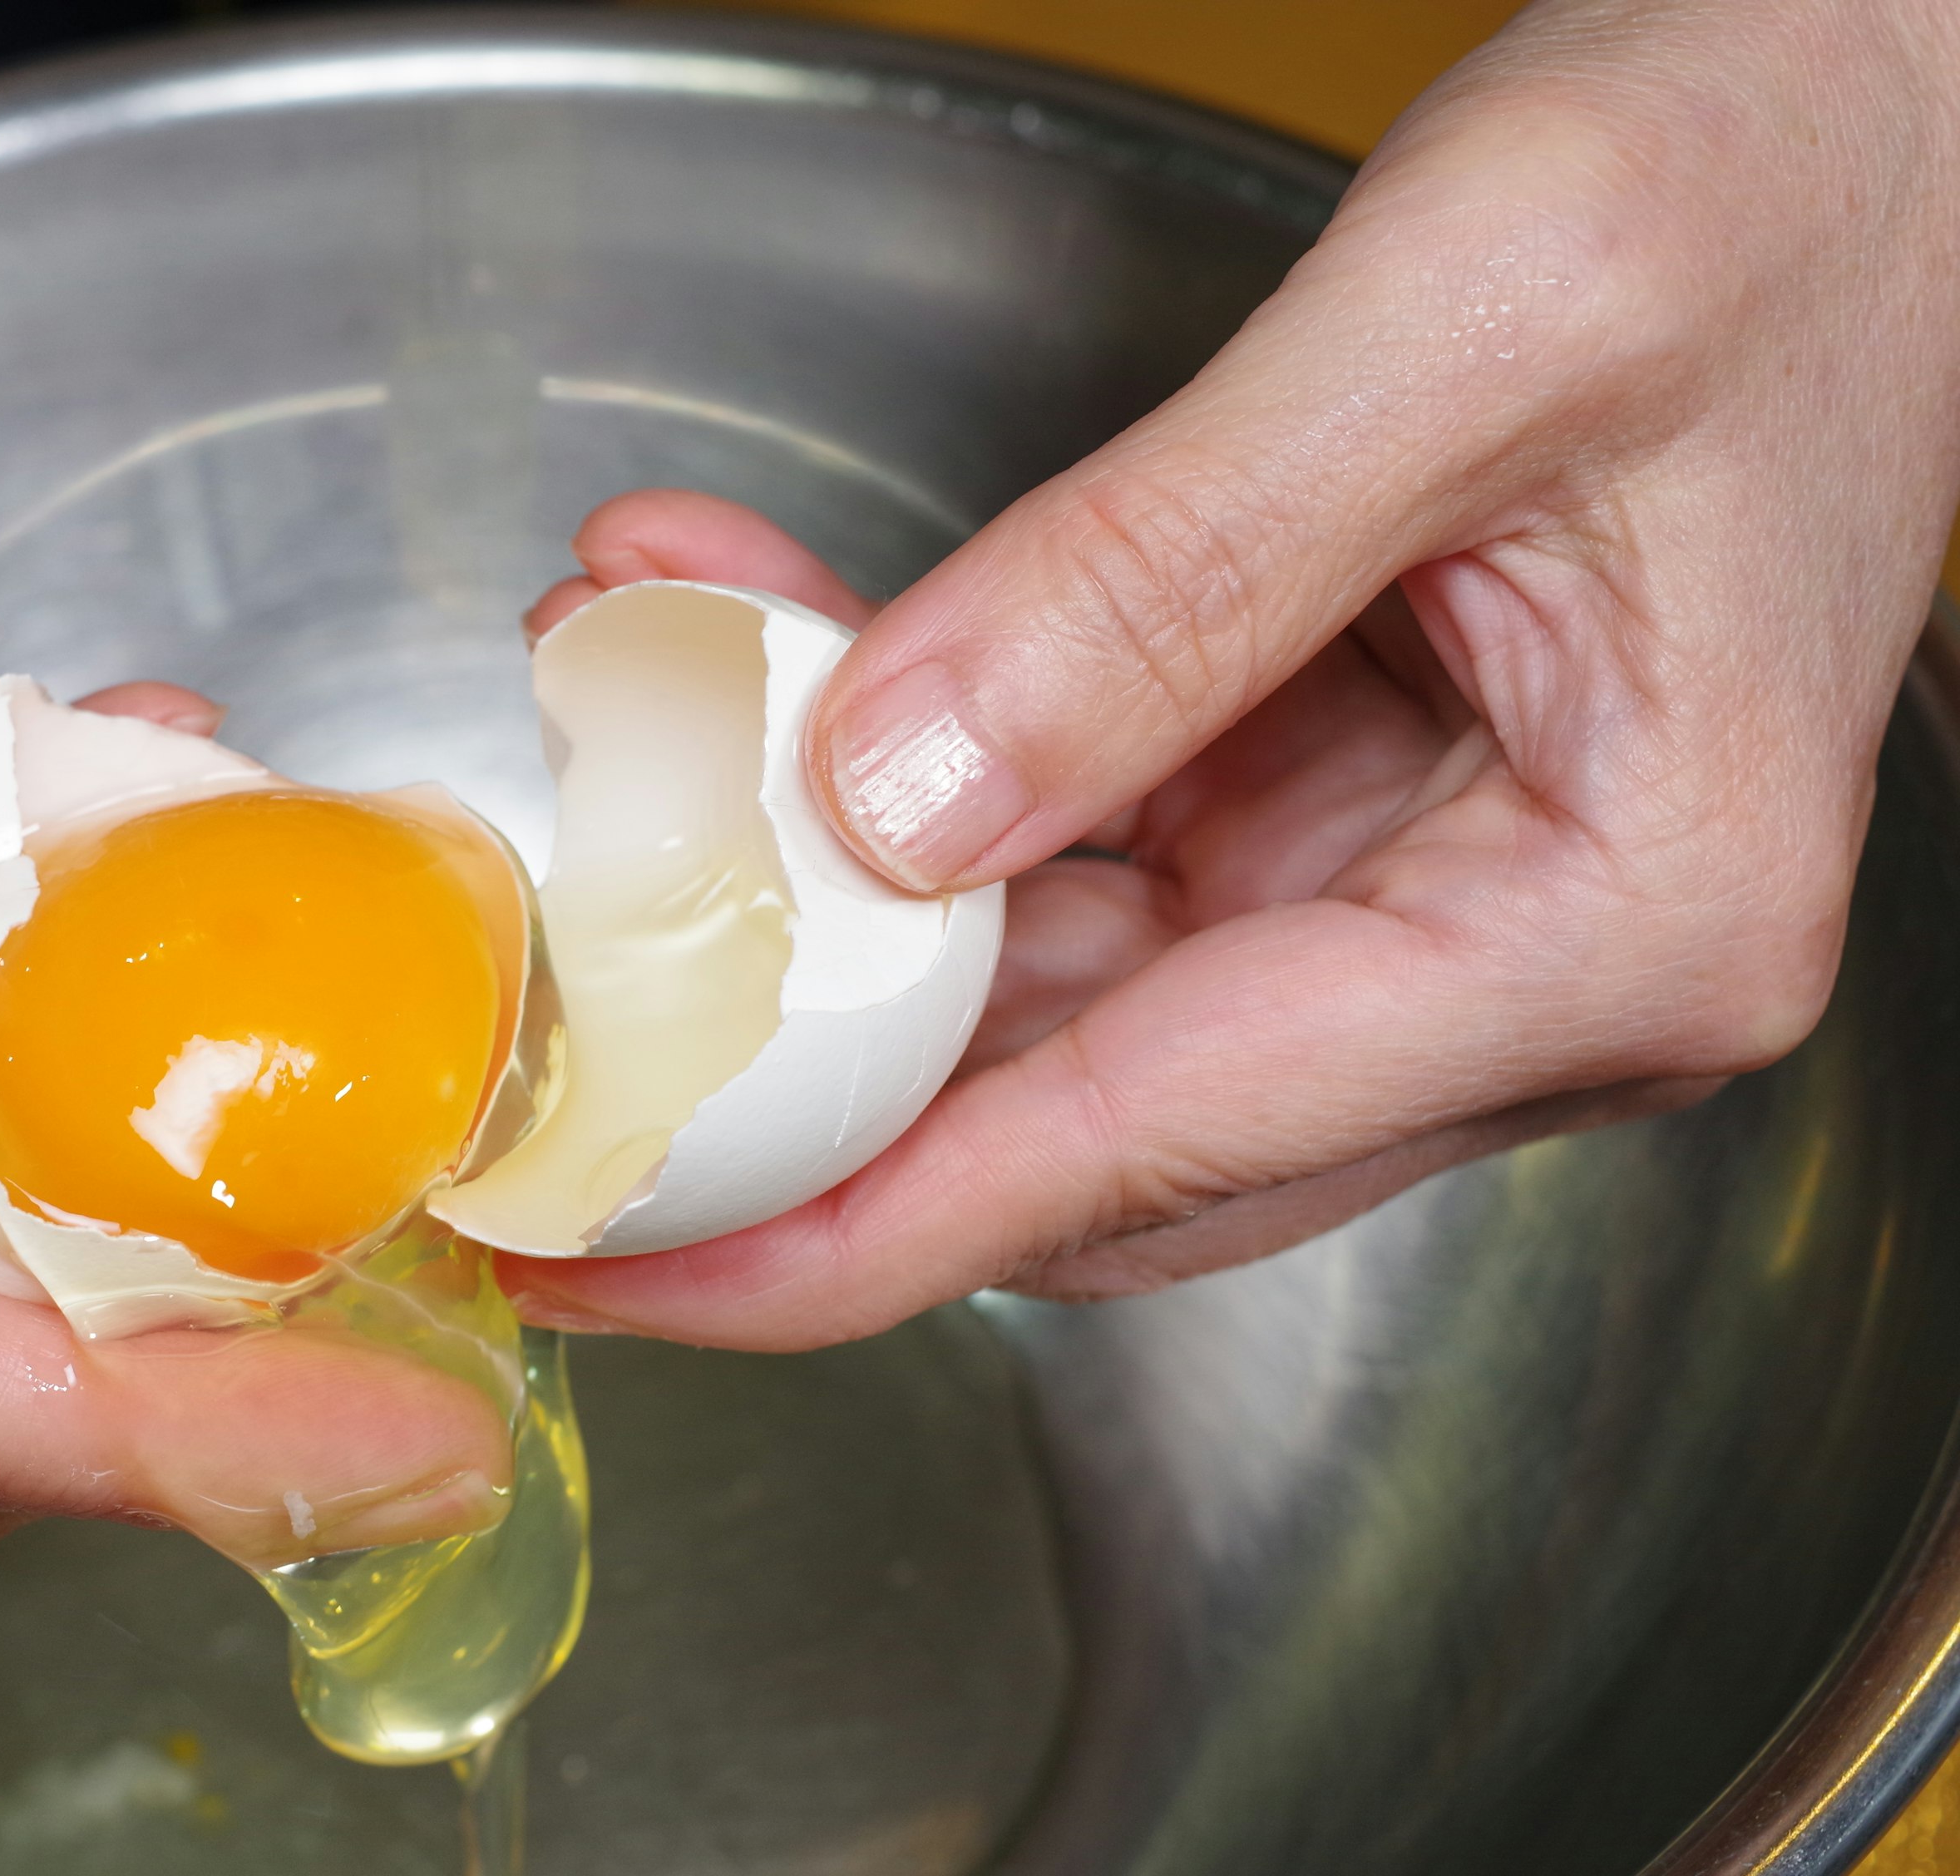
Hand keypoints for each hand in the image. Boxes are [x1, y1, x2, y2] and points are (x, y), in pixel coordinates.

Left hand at [509, 0, 1959, 1345]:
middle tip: (542, 1046)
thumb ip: (1168, 581)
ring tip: (623, 695)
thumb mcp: (1475, 327)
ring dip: (817, 854)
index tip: (617, 1265)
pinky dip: (904, 737)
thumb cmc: (1788, 165)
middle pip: (1071, 1110)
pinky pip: (1073, 823)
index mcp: (1609, 928)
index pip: (1143, 1149)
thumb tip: (892, 808)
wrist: (1889, 85)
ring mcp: (1428, 889)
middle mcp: (1523, 964)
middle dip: (792, 1056)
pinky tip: (754, 627)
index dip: (845, 1232)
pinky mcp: (1350, 798)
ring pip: (1041, 969)